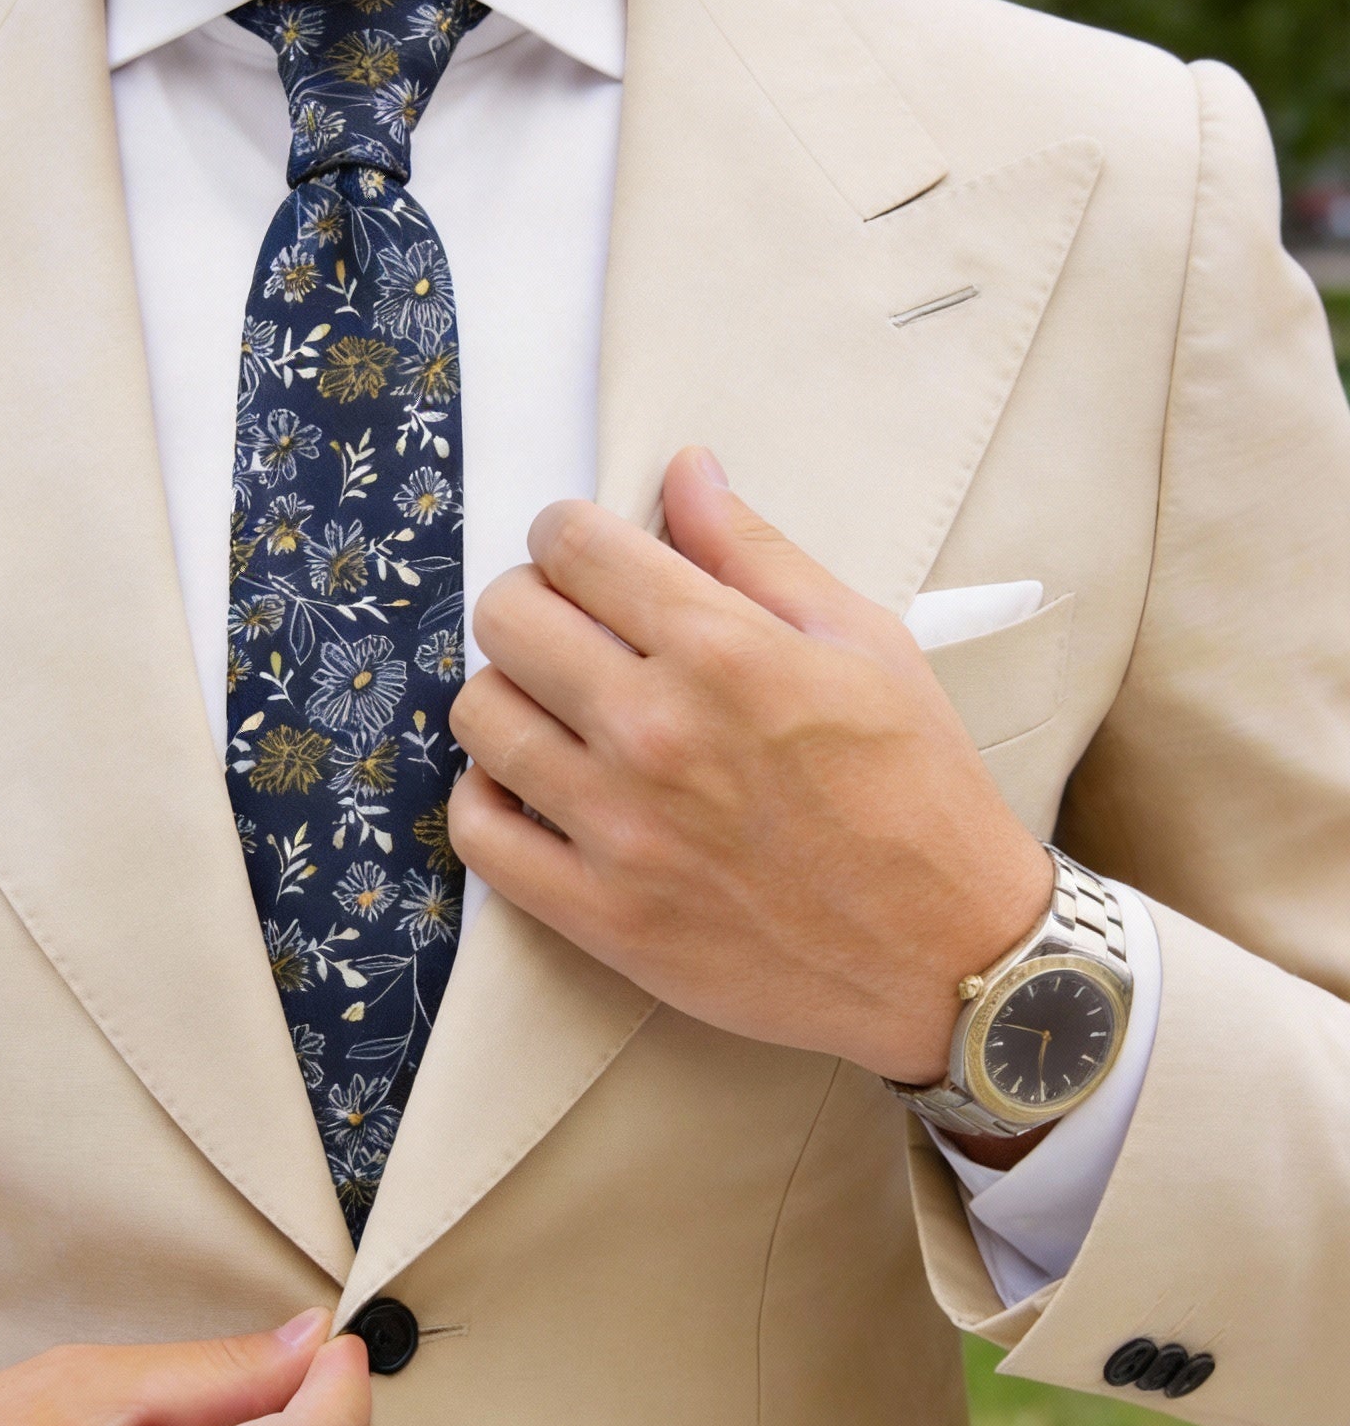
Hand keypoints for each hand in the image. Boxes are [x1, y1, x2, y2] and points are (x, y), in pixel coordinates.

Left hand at [448, 447, 1053, 1084]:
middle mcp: (655, 732)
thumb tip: (684, 470)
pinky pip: (478, 832)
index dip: (566, 533)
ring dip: (506, 696)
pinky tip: (533, 787)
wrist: (948, 954)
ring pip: (479, 716)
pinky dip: (488, 798)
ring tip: (554, 710)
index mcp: (723, 651)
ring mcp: (618, 829)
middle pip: (506, 619)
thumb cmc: (917, 791)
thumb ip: (756, 552)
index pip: (573, 546)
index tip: (584, 554)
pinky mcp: (599, 913)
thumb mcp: (864, 643)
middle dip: (529, 602)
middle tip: (569, 628)